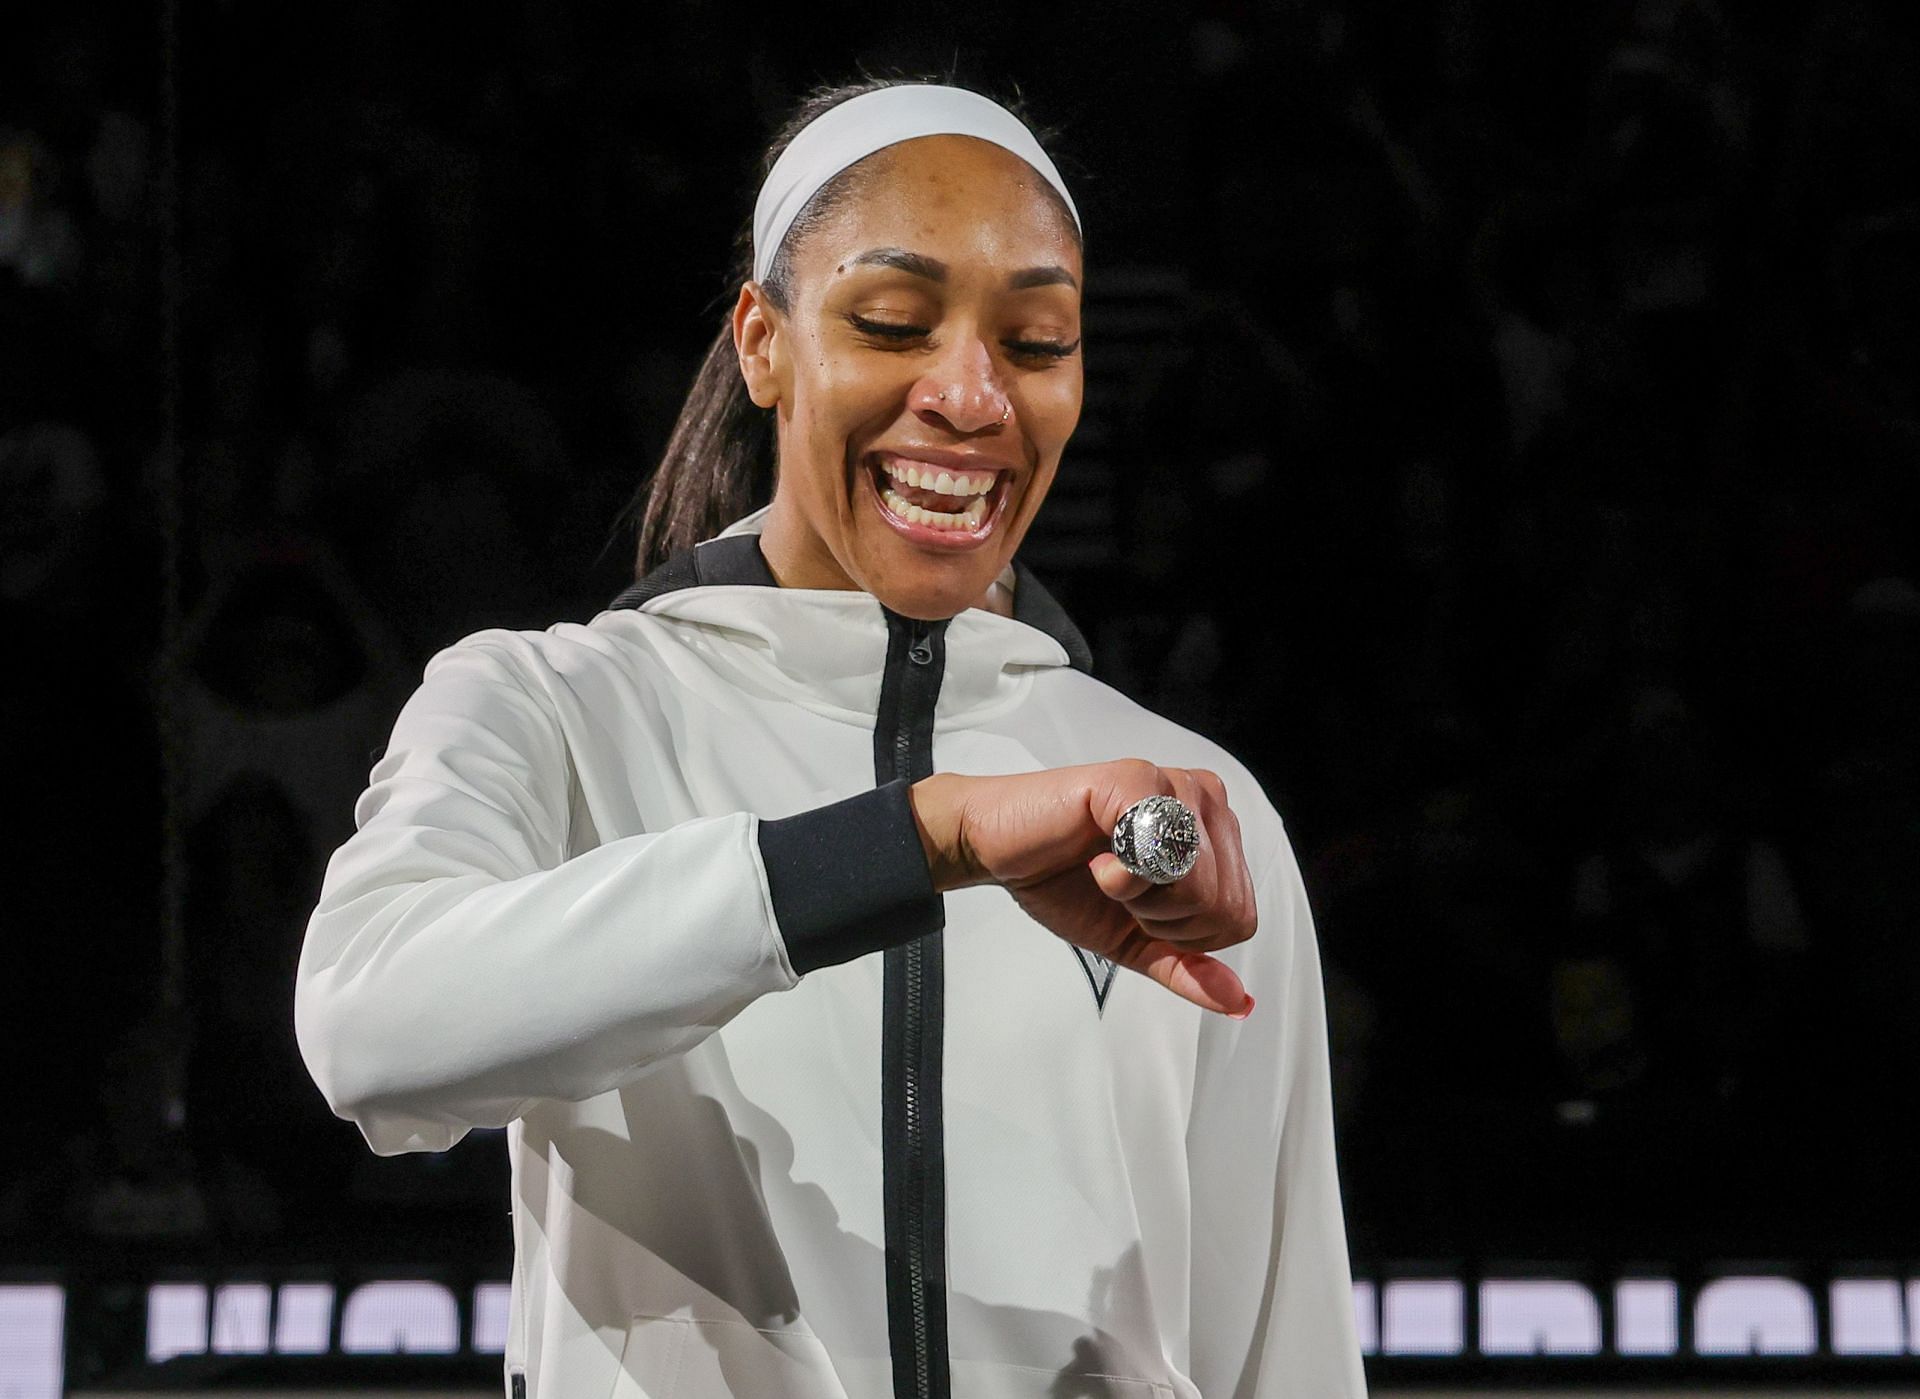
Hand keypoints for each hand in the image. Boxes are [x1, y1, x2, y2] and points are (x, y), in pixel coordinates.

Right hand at [910, 761, 1257, 1016]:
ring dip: (1141, 898)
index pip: (1240, 916)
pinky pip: (1158, 856)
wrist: (999, 850)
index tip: (1139, 908)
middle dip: (1163, 919)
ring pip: (1199, 885)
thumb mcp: (1134, 939)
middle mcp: (1204, 801)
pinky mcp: (1136, 779)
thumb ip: (1185, 968)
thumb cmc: (1064, 881)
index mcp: (1214, 834)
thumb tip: (1238, 1003)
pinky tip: (1096, 858)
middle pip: (1225, 905)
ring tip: (1107, 870)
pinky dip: (1121, 877)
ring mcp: (1173, 785)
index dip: (1185, 935)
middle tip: (1120, 890)